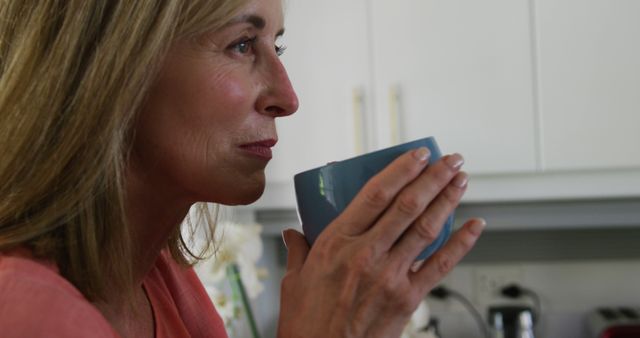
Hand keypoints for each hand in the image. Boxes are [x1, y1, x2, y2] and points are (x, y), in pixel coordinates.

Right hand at [277, 148, 484, 337]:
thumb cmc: (306, 323)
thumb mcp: (293, 281)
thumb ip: (297, 251)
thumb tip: (292, 234)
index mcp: (336, 243)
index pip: (376, 195)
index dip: (401, 170)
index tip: (418, 153)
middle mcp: (366, 254)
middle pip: (408, 206)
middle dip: (433, 177)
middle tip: (450, 159)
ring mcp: (390, 276)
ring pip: (427, 228)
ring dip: (448, 200)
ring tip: (461, 179)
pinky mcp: (407, 299)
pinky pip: (440, 265)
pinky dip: (461, 243)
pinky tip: (475, 225)